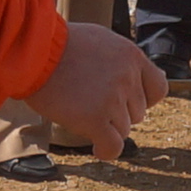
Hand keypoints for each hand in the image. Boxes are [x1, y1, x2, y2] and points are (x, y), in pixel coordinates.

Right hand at [31, 23, 167, 162]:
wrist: (31, 51)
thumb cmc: (58, 44)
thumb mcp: (100, 39)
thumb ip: (120, 60)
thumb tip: (132, 78)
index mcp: (131, 56)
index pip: (158, 89)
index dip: (143, 99)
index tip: (126, 102)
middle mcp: (127, 77)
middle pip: (137, 113)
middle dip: (117, 113)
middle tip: (90, 103)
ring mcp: (112, 99)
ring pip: (123, 130)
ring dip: (105, 127)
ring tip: (81, 112)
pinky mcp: (95, 119)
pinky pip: (113, 146)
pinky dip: (106, 151)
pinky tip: (98, 149)